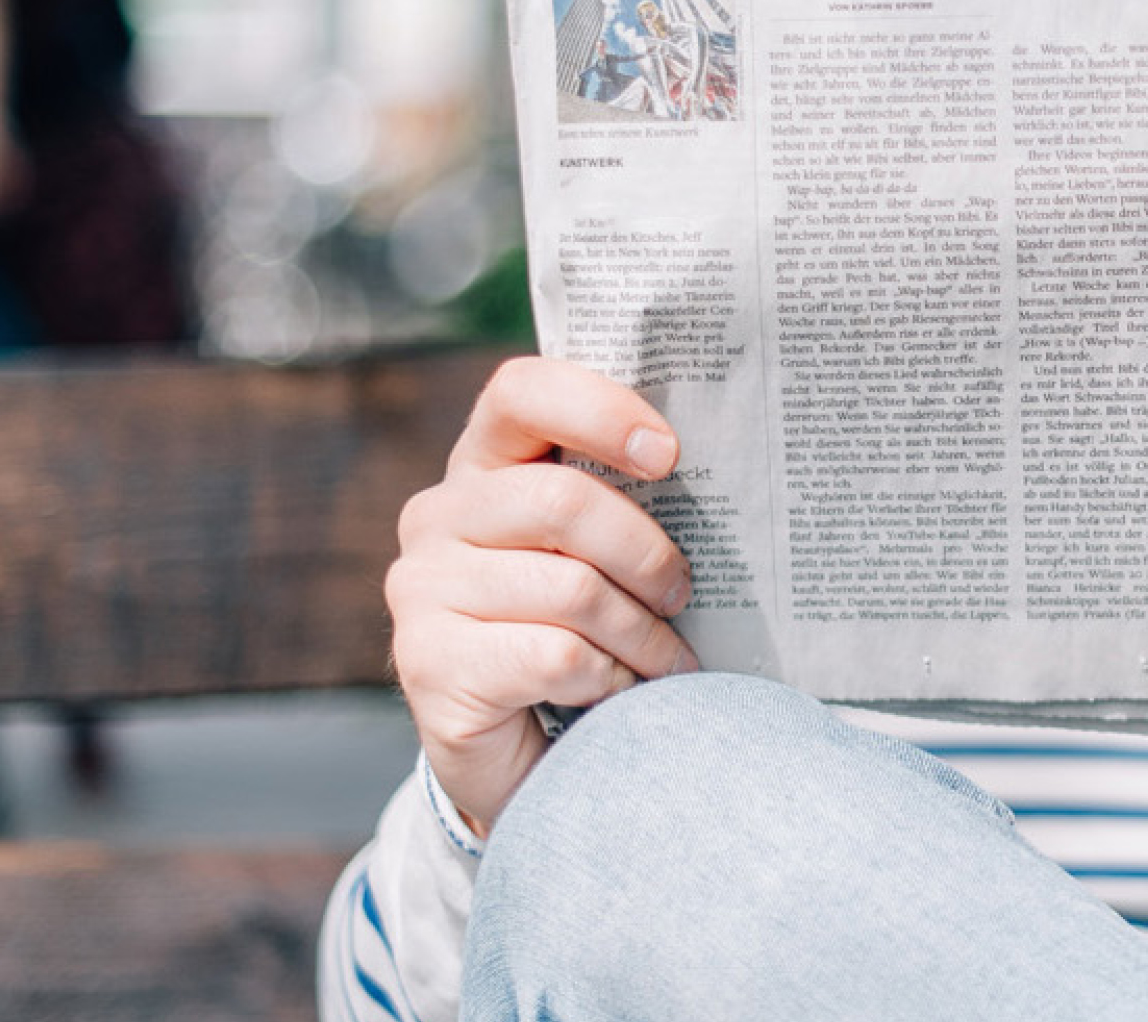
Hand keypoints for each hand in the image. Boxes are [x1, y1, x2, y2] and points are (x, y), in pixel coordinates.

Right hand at [388, 357, 700, 833]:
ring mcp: (422, 590)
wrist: (524, 757)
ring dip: (642, 634)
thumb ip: (624, 502)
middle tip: (682, 593)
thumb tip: (725, 472)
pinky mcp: (430, 664)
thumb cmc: (581, 634)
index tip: (669, 455)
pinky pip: (557, 655)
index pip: (521, 391)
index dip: (599, 411)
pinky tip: (618, 693)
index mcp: (483, 466)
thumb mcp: (600, 555)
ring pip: (571, 588)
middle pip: (563, 500)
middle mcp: (438, 517)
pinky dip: (611, 678)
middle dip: (647, 553)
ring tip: (665, 662)